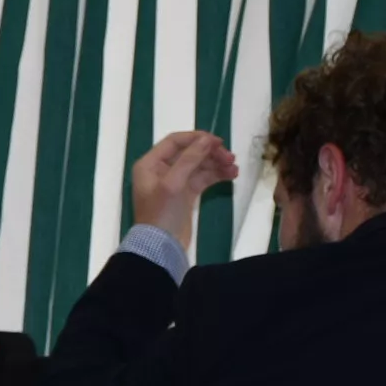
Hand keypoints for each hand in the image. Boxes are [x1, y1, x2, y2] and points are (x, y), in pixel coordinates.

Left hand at [129, 130, 236, 244]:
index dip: (197, 138)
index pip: (175, 141)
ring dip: (216, 164)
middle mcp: (161, 170)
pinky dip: (216, 175)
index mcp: (150, 164)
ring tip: (234, 168)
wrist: (162, 246)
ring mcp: (174, 182)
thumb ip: (189, 159)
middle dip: (210, 153)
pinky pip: (202, 178)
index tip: (218, 141)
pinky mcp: (185, 194)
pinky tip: (231, 175)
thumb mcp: (173, 183)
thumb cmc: (162, 213)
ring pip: (198, 165)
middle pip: (189, 152)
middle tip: (230, 158)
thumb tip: (207, 139)